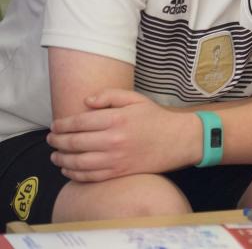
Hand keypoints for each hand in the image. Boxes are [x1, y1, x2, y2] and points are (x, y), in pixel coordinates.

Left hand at [47, 89, 201, 181]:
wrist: (179, 140)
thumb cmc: (156, 118)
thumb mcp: (135, 99)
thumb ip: (109, 96)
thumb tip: (86, 102)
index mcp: (116, 119)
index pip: (78, 122)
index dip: (62, 124)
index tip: (55, 125)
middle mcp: (113, 140)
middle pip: (74, 143)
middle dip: (57, 141)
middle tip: (51, 139)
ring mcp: (115, 159)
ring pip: (78, 162)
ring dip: (61, 159)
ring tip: (55, 155)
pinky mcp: (119, 173)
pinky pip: (90, 176)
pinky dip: (74, 173)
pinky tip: (68, 168)